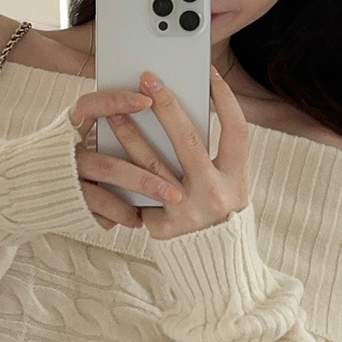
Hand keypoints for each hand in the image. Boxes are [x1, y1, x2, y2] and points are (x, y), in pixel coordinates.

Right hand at [68, 86, 188, 229]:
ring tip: (163, 207)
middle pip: (107, 166)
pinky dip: (119, 216)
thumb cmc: (67, 153)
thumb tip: (154, 107)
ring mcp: (64, 182)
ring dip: (133, 206)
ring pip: (102, 196)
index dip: (115, 101)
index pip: (89, 107)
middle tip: (176, 193)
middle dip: (145, 180)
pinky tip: (137, 217)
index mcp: (68, 127)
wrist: (25, 186)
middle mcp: (63, 155)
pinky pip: (97, 213)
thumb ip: (106, 122)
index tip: (147, 100)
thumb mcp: (78, 131)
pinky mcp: (66, 205)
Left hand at [102, 68, 249, 238]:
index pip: (236, 130)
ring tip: (114, 112)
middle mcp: (214, 194)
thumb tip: (187, 111)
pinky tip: (104, 156)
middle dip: (166, 106)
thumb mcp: (229, 186)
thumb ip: (213, 157)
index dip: (225, 100)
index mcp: (237, 179)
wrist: (215, 268)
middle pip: (188, 141)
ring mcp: (186, 211)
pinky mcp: (162, 227)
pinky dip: (122, 176)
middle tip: (148, 79)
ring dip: (130, 135)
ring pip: (152, 165)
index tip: (208, 73)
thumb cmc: (219, 214)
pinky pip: (139, 194)